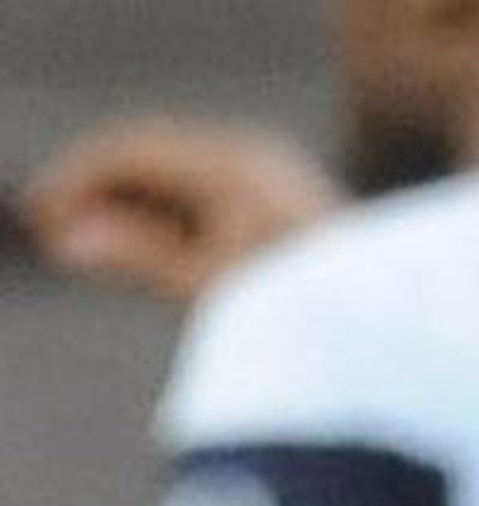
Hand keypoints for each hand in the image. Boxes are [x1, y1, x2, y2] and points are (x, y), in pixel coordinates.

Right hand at [24, 117, 340, 299]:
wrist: (380, 328)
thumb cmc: (300, 314)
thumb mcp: (212, 287)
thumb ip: (138, 258)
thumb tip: (70, 244)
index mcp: (234, 166)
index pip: (134, 151)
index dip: (79, 181)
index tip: (46, 220)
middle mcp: (256, 156)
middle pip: (156, 157)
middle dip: (103, 194)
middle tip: (59, 234)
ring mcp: (276, 173)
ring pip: (185, 176)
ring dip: (137, 208)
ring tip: (99, 251)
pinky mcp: (289, 199)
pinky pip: (217, 194)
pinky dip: (177, 219)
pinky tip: (153, 254)